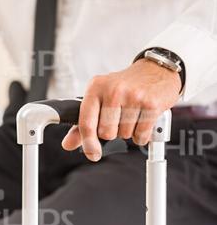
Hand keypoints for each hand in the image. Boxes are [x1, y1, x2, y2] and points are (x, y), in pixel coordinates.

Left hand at [62, 58, 180, 160]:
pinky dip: (141, 134)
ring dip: (128, 131)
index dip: (87, 142)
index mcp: (95, 87)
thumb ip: (83, 123)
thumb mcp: (100, 97)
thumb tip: (68, 144)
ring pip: (124, 135)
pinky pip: (141, 135)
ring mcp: (133, 96)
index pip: (86, 122)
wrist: (157, 70)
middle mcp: (113, 90)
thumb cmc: (126, 86)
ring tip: (132, 115)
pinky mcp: (151, 104)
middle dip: (112, 132)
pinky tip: (142, 119)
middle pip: (106, 133)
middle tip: (119, 118)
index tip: (92, 153)